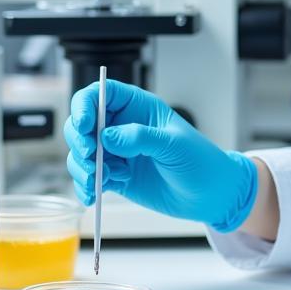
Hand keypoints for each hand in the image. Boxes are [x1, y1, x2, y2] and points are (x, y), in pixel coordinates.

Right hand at [63, 80, 257, 231]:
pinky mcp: (116, 177)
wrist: (211, 195)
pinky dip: (85, 186)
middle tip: (91, 156)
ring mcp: (117, 153)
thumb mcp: (174, 145)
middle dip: (79, 140)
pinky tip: (93, 195)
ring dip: (81, 167)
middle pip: (83, 124)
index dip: (86, 104)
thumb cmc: (201, 161)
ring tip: (97, 181)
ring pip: (82, 153)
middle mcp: (124, 127)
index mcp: (138, 107)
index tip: (84, 123)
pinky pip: (89, 178)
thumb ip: (141, 137)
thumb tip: (108, 136)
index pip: (101, 94)